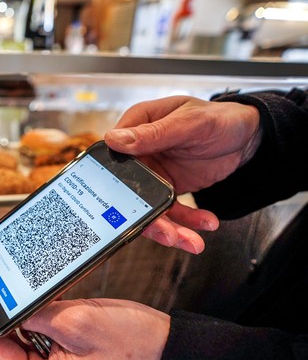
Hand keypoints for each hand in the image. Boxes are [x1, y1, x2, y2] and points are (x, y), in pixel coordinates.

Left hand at [0, 280, 169, 359]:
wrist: (166, 350)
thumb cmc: (133, 344)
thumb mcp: (79, 322)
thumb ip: (36, 313)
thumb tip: (7, 302)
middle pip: (2, 345)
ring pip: (19, 338)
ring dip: (14, 313)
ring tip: (4, 286)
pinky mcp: (62, 359)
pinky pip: (36, 335)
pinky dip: (31, 316)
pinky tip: (28, 298)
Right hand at [104, 95, 261, 253]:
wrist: (248, 137)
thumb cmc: (220, 118)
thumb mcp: (189, 123)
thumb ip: (153, 133)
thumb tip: (114, 139)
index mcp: (136, 126)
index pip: (112, 157)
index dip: (112, 183)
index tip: (123, 207)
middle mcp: (140, 153)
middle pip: (127, 190)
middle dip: (146, 217)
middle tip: (167, 234)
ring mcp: (153, 174)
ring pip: (148, 207)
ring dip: (169, 228)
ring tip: (189, 241)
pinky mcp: (168, 189)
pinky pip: (171, 211)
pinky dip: (187, 223)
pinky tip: (205, 223)